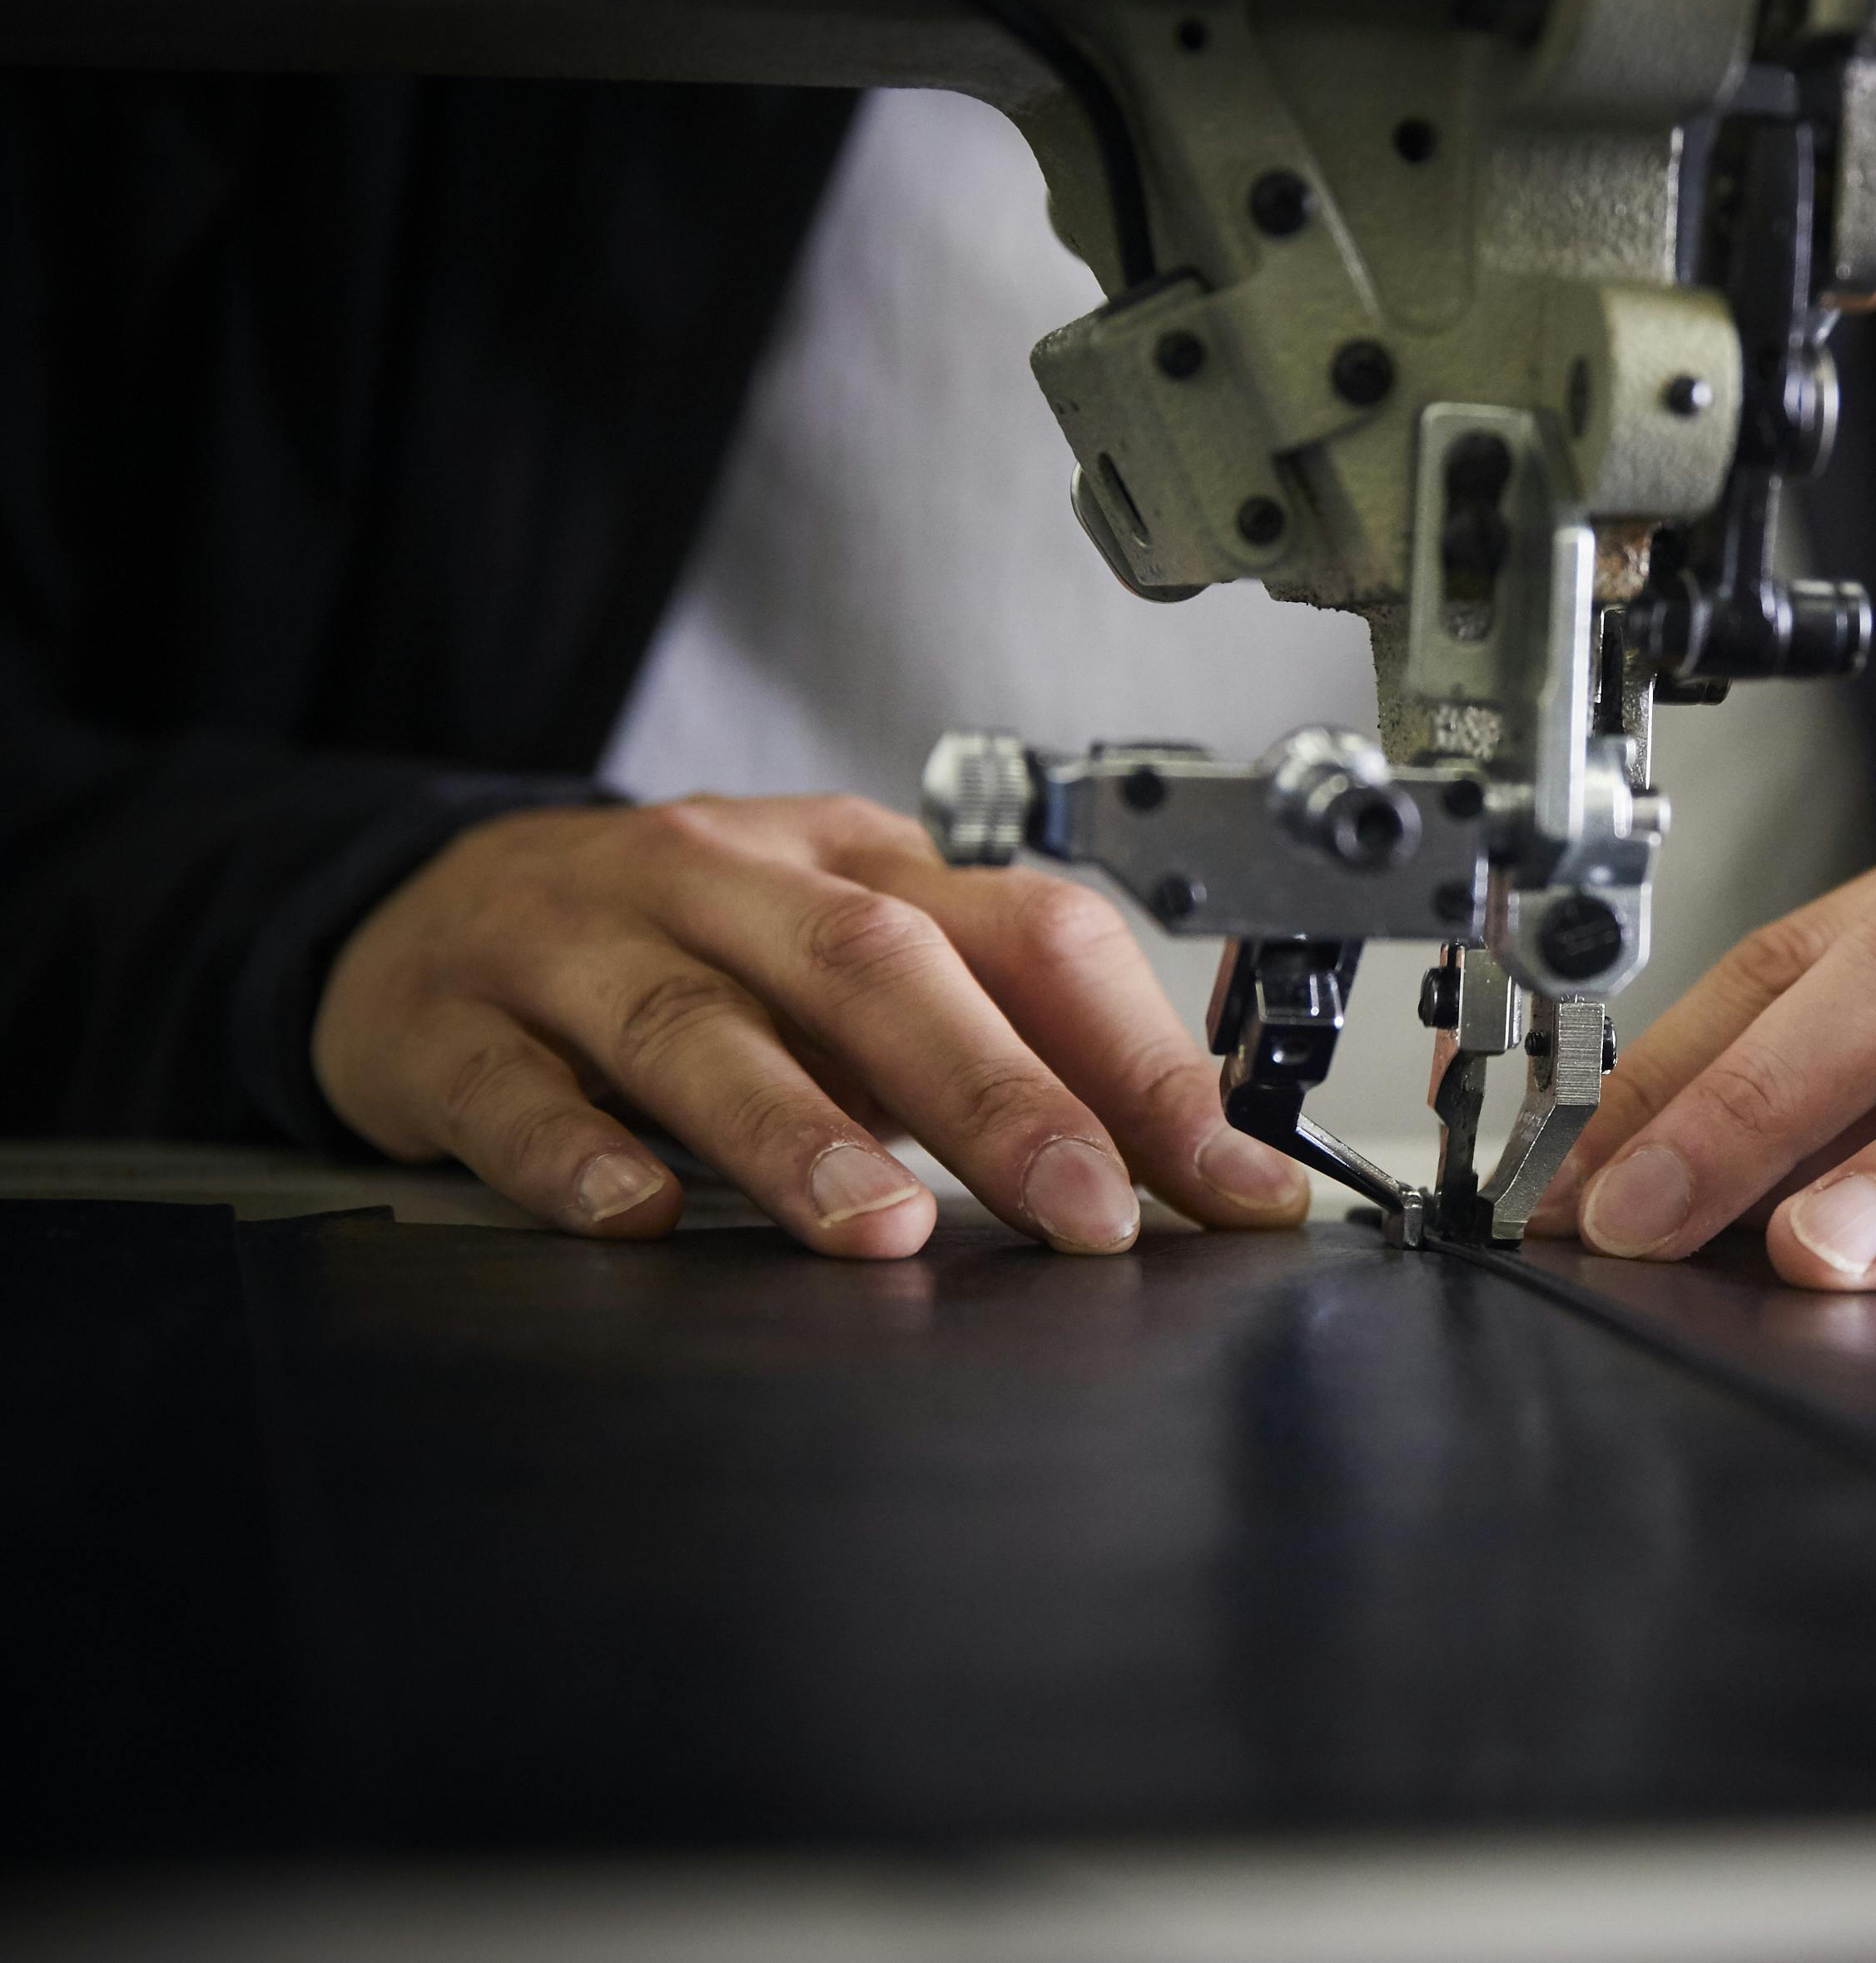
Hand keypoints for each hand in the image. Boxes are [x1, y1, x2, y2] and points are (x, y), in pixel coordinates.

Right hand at [313, 794, 1307, 1255]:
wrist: (433, 909)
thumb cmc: (695, 957)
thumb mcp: (855, 972)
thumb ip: (998, 1049)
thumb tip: (1170, 1173)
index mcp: (860, 865)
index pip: (1030, 935)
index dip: (1139, 1058)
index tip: (1226, 1181)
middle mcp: (728, 881)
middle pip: (876, 966)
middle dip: (996, 1093)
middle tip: (1084, 1214)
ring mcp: (580, 944)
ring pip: (697, 1023)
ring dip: (797, 1130)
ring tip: (879, 1228)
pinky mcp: (452, 1025)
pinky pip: (512, 1090)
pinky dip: (577, 1152)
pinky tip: (635, 1214)